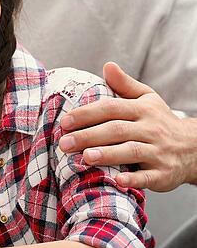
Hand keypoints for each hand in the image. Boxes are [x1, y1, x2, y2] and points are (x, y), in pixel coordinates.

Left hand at [60, 62, 196, 190]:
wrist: (194, 147)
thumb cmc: (159, 121)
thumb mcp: (146, 99)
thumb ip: (124, 85)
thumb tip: (107, 66)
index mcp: (142, 110)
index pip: (111, 108)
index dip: (87, 114)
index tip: (65, 121)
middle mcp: (151, 129)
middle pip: (117, 130)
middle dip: (89, 136)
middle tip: (64, 142)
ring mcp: (158, 152)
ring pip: (131, 151)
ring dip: (108, 154)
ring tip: (85, 157)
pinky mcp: (164, 173)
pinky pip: (148, 177)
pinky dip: (134, 180)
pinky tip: (119, 181)